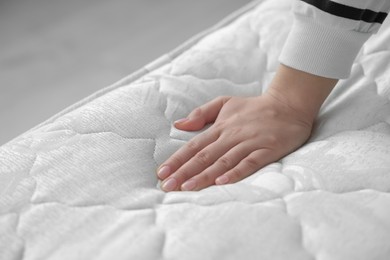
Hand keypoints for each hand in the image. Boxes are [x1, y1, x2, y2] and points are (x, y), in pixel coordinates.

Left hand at [156, 64, 336, 191]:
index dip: (177, 159)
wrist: (288, 104)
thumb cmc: (253, 107)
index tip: (162, 173)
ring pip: (223, 162)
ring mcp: (249, 143)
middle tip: (168, 186)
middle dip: (184, 172)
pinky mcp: (267, 150)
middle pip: (204, 156)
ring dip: (204, 175)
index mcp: (220, 127)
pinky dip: (235, 172)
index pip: (194, 145)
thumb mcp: (224, 103)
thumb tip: (178, 124)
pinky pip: (249, 163)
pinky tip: (222, 182)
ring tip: (187, 188)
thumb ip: (201, 114)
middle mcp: (232, 136)